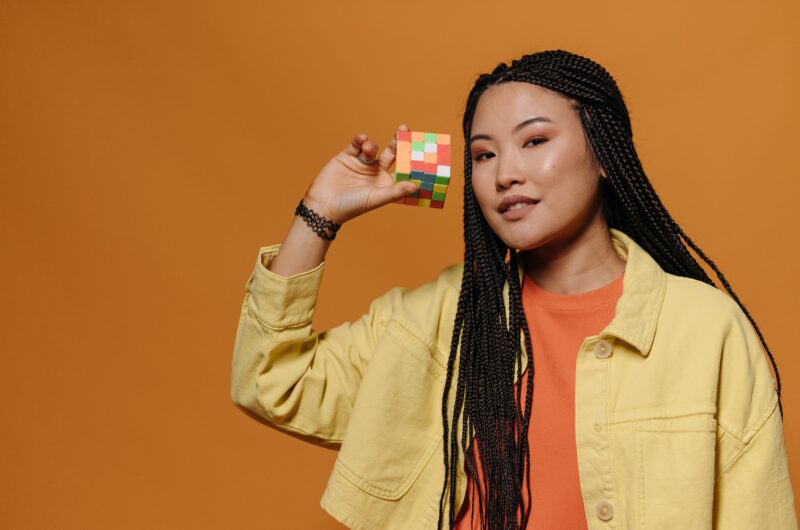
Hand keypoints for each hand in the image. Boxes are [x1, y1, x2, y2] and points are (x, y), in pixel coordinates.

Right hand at [302, 124, 418, 224]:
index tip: (417, 145)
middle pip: (390, 153)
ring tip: (366, 149)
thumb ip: (395, 192)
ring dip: (372, 145)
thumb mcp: (376, 198)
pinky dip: (360, 140)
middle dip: (397, 141)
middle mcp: (375, 172)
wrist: (323, 205)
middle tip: (403, 128)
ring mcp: (361, 164)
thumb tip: (416, 186)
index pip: (401, 167)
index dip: (409, 156)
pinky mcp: (347, 157)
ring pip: (372, 148)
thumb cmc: (352, 207)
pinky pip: (356, 144)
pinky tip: (361, 139)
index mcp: (385, 183)